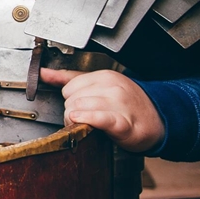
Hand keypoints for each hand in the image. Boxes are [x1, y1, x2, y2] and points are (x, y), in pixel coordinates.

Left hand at [40, 67, 165, 152]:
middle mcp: (111, 87)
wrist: (157, 121)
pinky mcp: (122, 122)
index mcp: (104, 76)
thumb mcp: (100, 86)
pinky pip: (98, 118)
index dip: (69, 100)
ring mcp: (118, 103)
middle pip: (71, 100)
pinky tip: (84, 122)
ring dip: (76, 121)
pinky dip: (87, 120)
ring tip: (86, 125)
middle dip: (71, 112)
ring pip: (79, 109)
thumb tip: (42, 73)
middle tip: (82, 119)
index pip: (68, 88)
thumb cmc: (127, 105)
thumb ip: (68, 79)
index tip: (78, 107)